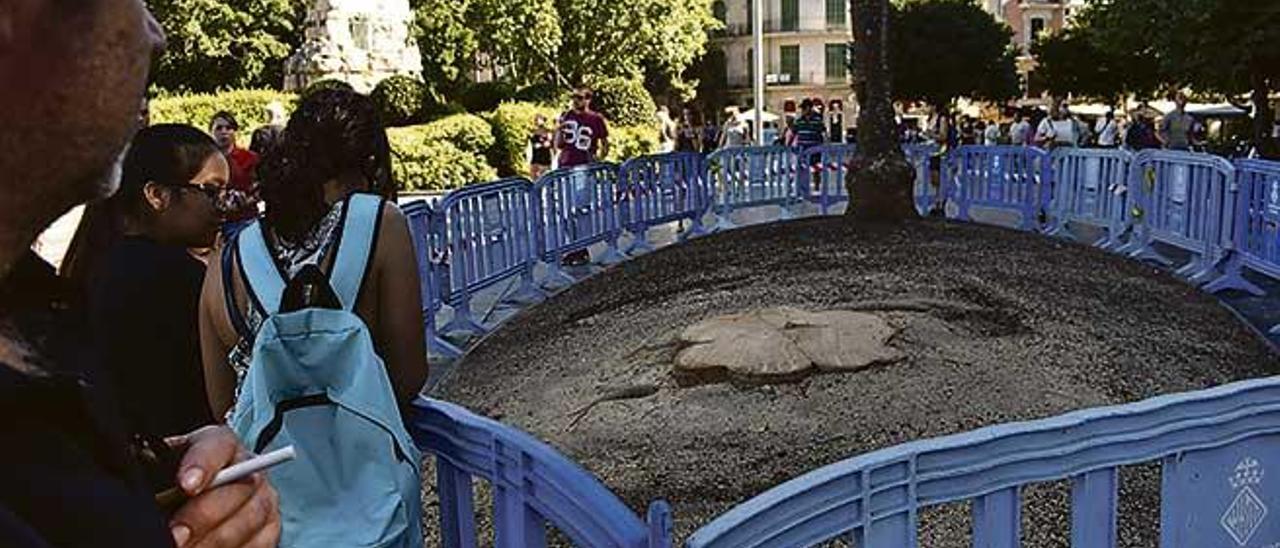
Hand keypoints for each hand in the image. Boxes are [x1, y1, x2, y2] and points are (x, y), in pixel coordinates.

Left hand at [165, 426, 279, 547]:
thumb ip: (155, 476)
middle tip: (176, 536)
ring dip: (214, 540)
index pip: (218, 445)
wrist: (190, 503)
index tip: (186, 485)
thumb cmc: (171, 487)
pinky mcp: (271, 527)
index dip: (203, 464)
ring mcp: (263, 498)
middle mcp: (248, 467)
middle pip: (237, 487)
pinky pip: (260, 542)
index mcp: (217, 445)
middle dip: (204, 516)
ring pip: (249, 519)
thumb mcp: (160, 473)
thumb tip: (143, 490)